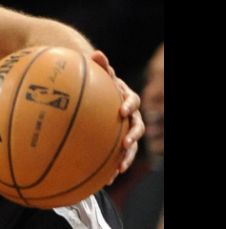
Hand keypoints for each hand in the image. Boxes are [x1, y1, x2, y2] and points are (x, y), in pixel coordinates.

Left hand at [90, 50, 144, 182]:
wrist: (96, 93)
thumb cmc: (97, 82)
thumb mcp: (98, 74)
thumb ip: (99, 66)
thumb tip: (97, 53)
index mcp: (125, 97)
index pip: (131, 100)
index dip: (128, 105)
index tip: (122, 111)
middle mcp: (129, 114)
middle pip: (137, 126)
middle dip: (133, 136)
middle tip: (126, 143)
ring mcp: (124, 128)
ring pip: (131, 145)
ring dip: (127, 156)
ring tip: (119, 168)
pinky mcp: (117, 141)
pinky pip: (117, 156)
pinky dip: (112, 167)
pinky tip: (105, 180)